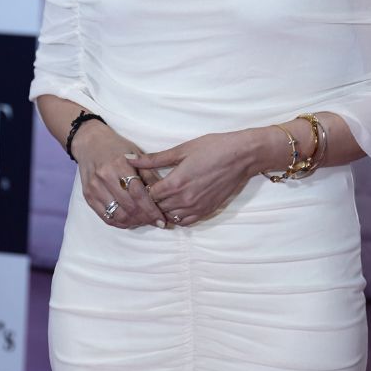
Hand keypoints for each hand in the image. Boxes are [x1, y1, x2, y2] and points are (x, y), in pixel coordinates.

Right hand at [71, 121, 167, 228]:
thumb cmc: (116, 147)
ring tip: (143, 221)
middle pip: (129, 207)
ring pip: (118, 215)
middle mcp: (105, 177)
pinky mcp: (88, 196)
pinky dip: (120, 222)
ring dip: (133, 222)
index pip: (139, 194)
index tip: (161, 220)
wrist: (90, 142)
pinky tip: (130, 220)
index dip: (152, 210)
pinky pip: (106, 217)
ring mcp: (94, 188)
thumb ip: (149, 175)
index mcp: (120, 164)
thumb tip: (164, 196)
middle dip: (145, 218)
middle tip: (154, 221)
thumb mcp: (136, 154)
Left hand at [132, 131, 258, 225]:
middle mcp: (184, 200)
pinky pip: (185, 222)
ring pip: (169, 217)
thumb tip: (129, 159)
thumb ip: (153, 159)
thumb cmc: (212, 148)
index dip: (141, 190)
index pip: (147, 195)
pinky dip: (176, 217)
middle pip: (156, 208)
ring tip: (160, 199)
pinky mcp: (206, 211)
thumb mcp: (181, 150)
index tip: (140, 183)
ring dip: (162, 210)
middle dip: (149, 201)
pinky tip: (174, 206)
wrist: (241, 156)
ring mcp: (196, 207)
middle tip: (146, 191)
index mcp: (175, 183)